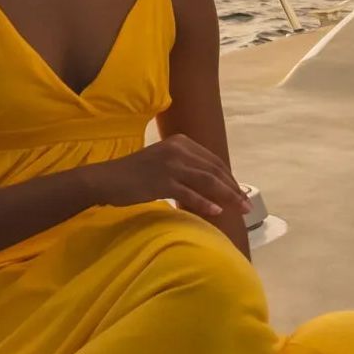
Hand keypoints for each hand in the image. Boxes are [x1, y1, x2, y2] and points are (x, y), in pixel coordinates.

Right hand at [87, 135, 249, 228]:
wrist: (106, 179)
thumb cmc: (135, 174)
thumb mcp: (164, 162)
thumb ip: (186, 167)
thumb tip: (210, 183)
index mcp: (181, 142)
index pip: (213, 160)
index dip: (229, 177)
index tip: (240, 192)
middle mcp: (178, 149)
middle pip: (214, 170)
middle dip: (234, 188)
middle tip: (247, 205)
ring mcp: (170, 165)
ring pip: (207, 181)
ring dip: (228, 196)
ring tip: (240, 209)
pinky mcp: (162, 181)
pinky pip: (189, 194)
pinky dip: (205, 203)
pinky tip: (217, 211)